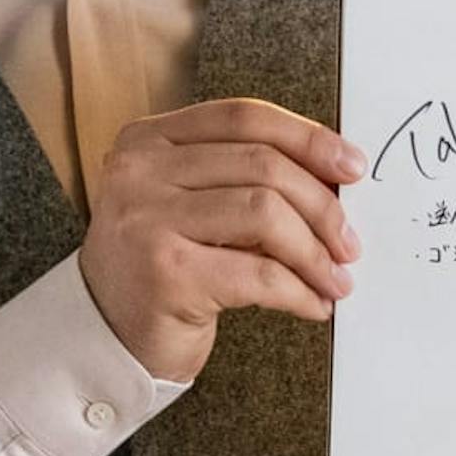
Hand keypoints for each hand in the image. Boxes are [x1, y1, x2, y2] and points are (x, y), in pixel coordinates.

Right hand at [78, 98, 364, 382]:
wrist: (104, 337)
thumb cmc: (160, 266)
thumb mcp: (189, 204)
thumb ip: (241, 177)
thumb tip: (335, 178)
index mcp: (148, 139)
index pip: (244, 117)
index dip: (308, 137)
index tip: (351, 167)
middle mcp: (139, 171)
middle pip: (263, 164)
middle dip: (322, 206)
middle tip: (349, 243)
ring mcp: (147, 220)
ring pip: (265, 214)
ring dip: (315, 252)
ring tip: (334, 278)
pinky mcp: (164, 274)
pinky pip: (258, 274)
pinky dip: (298, 292)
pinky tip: (313, 304)